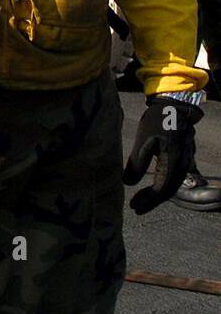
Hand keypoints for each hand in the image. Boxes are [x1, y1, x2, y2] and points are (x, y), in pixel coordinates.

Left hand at [122, 95, 203, 213]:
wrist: (173, 106)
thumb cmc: (156, 121)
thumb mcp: (143, 141)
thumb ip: (137, 163)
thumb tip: (128, 183)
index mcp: (173, 163)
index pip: (161, 190)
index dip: (148, 200)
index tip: (134, 207)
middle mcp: (183, 165)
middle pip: (169, 191)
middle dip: (152, 201)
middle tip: (136, 208)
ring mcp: (185, 161)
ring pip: (173, 184)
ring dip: (157, 195)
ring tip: (141, 199)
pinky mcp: (183, 156)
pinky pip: (175, 176)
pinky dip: (163, 184)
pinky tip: (153, 185)